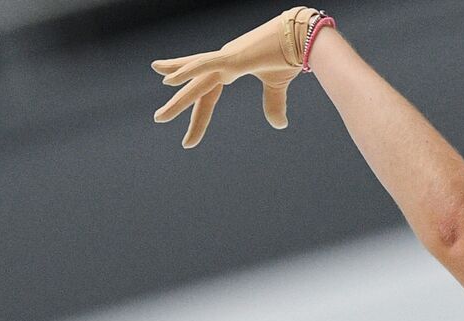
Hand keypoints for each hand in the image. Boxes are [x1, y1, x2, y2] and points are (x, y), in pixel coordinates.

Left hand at [150, 6, 319, 147]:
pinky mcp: (233, 56)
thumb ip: (273, 104)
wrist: (304, 36)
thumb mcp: (277, 85)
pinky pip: (204, 65)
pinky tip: (168, 80)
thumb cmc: (290, 55)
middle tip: (159, 118)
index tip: (189, 141)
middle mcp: (224, 62)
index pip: (208, 96)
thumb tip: (278, 125)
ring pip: (195, 80)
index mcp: (231, 68)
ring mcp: (227, 58)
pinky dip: (186, 71)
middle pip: (196, 88)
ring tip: (160, 116)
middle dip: (178, 104)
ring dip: (178, 98)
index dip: (200, 118)